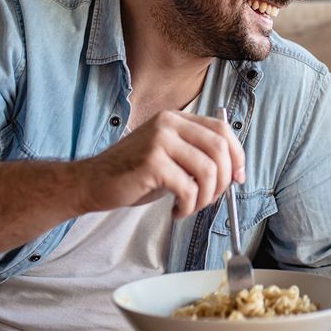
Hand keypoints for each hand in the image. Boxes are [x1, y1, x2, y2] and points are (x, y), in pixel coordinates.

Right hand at [73, 110, 243, 217]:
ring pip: (208, 170)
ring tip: (191, 206)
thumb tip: (234, 172)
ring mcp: (160, 141)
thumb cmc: (133, 174)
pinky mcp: (152, 163)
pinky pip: (188, 188)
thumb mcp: (170, 156)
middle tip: (212, 199)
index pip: (222, 130)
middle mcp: (169, 123)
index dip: (237, 156)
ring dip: (206, 197)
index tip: (238, 178)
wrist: (92, 182)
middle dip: (224, 180)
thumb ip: (198, 156)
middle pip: (220, 149)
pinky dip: (188, 207)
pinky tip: (176, 211)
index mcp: (177, 119)